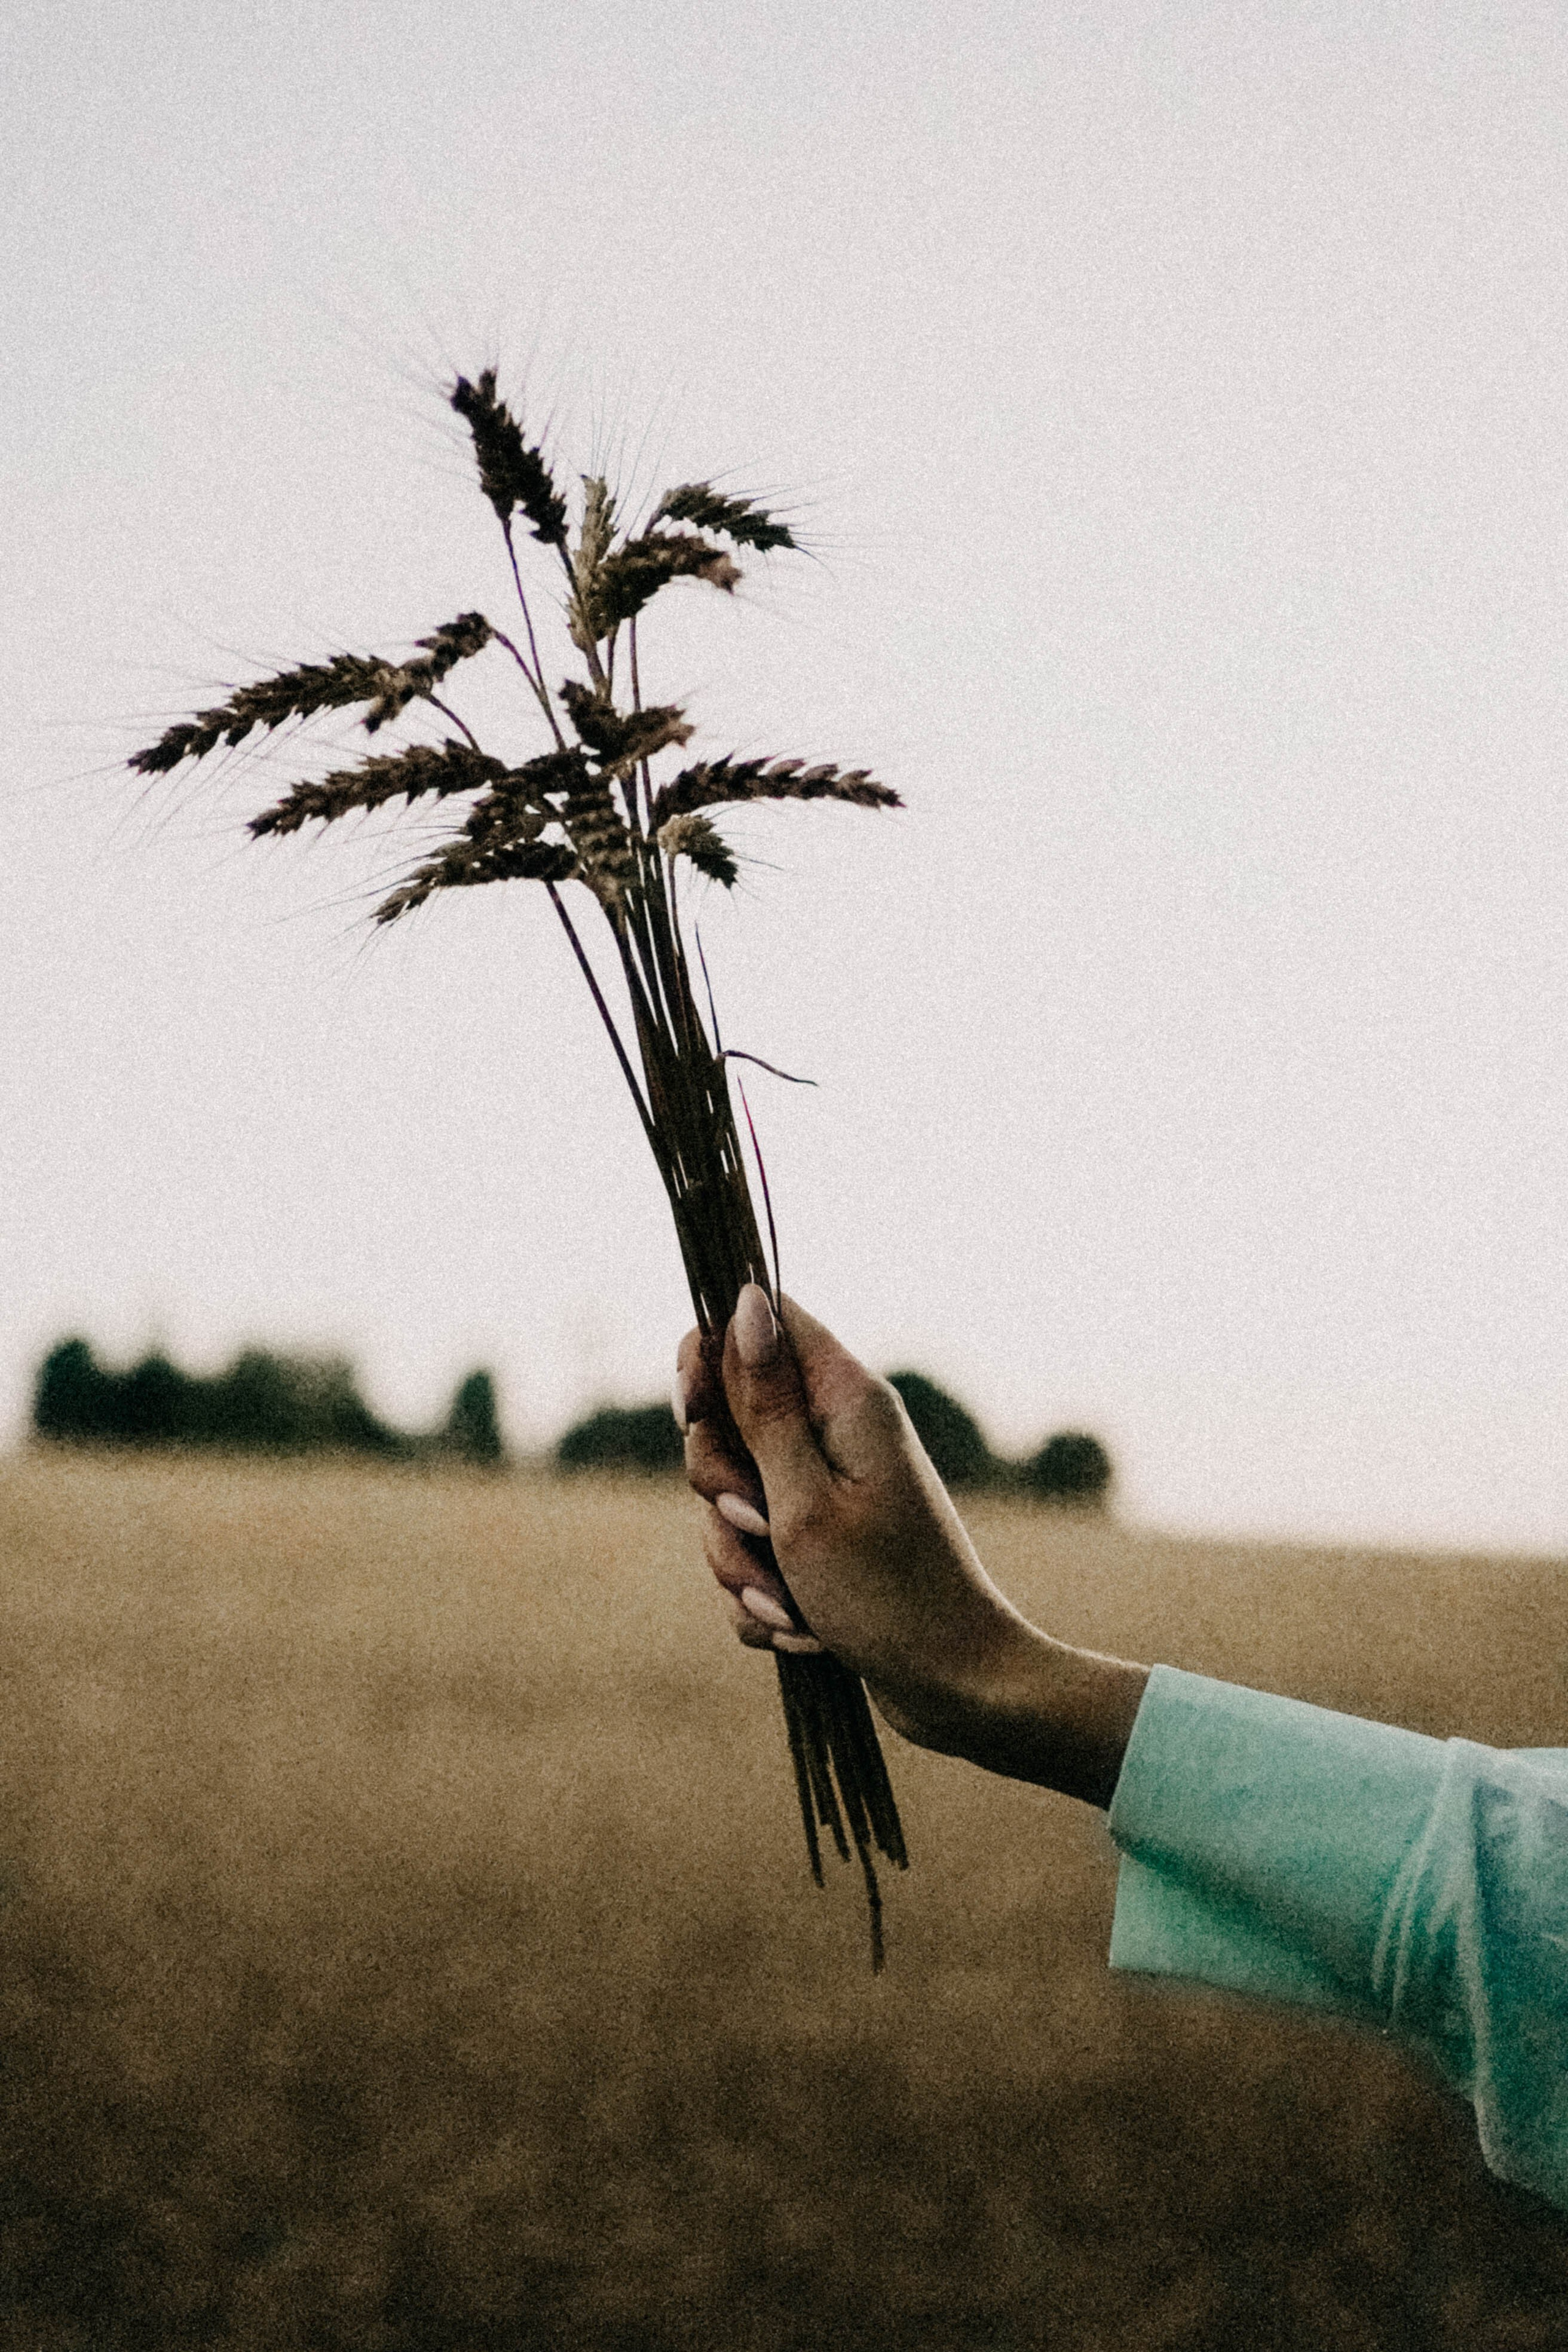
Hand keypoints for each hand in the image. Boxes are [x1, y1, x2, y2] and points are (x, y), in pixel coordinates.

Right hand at [676, 1287, 1148, 1807]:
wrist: (955, 1690)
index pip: (762, 1321)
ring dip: (741, 1559)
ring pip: (731, 1498)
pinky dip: (763, 1595)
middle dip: (720, 1487)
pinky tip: (801, 1630)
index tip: (692, 1412)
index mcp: (846, 1399)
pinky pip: (751, 1553)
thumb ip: (765, 1405)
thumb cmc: (889, 1596)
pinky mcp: (818, 1543)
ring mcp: (827, 1490)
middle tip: (760, 1525)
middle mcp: (837, 1433)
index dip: (708, 1356)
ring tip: (790, 1605)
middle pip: (728, 1419)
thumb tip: (746, 1300)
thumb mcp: (806, 1500)